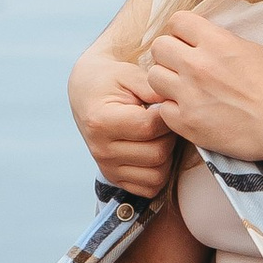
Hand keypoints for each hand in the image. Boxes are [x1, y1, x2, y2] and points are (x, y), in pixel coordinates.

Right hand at [69, 45, 172, 200]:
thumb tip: (176, 103)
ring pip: (157, 175)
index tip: (165, 105)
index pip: (149, 128)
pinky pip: (150, 188)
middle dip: (170, 135)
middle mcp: (101, 149)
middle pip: (157, 154)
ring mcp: (107, 167)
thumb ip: (153, 87)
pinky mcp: (114, 178)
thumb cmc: (110, 80)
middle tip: (165, 120)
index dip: (167, 116)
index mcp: (101, 122)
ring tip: (159, 135)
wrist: (86, 92)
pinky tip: (154, 151)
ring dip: (167, 155)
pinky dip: (159, 173)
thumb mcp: (129, 74)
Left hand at [140, 11, 262, 164]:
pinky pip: (163, 108)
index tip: (189, 42)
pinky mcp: (186, 122)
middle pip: (159, 47)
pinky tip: (191, 112)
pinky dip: (174, 110)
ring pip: (153, 77)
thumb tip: (198, 38)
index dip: (182, 31)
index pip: (177, 21)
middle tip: (182, 66)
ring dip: (166, 81)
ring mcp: (189, 95)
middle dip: (169, 54)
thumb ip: (218, 41)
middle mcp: (197, 65)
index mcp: (216, 42)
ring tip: (184, 89)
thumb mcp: (250, 49)